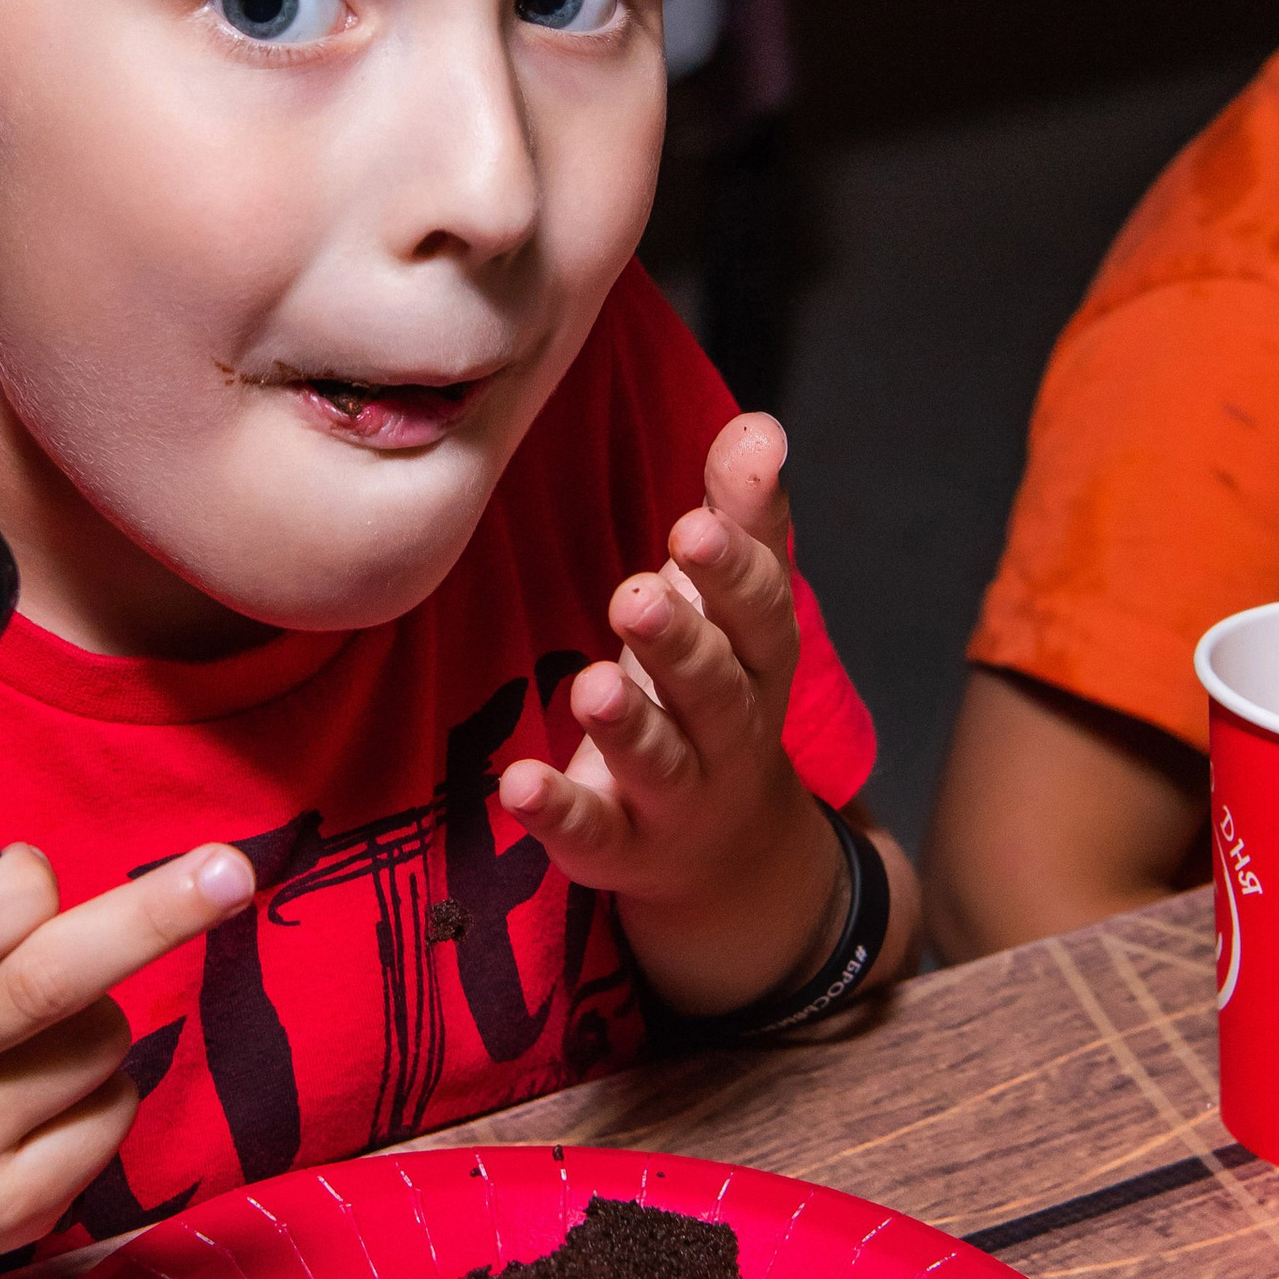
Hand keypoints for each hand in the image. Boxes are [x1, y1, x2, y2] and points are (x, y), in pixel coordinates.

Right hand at [0, 812, 255, 1278]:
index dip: (17, 886)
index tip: (32, 872)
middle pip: (49, 984)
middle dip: (153, 917)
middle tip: (229, 872)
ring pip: (99, 1041)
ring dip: (99, 1008)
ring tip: (36, 1020)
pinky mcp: (5, 1211)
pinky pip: (114, 1113)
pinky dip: (104, 1084)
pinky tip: (47, 1088)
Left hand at [496, 412, 845, 1011]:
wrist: (726, 852)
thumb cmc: (716, 692)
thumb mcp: (731, 610)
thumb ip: (740, 519)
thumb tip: (759, 426)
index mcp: (757, 661)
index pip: (759, 613)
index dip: (734, 573)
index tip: (696, 527)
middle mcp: (729, 733)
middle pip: (715, 688)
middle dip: (680, 643)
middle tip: (637, 595)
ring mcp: (677, 798)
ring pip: (661, 763)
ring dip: (628, 727)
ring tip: (591, 686)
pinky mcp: (619, 846)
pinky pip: (591, 833)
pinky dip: (557, 811)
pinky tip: (518, 783)